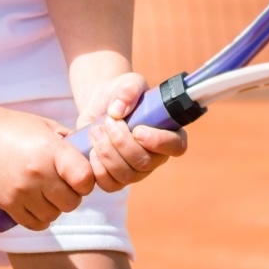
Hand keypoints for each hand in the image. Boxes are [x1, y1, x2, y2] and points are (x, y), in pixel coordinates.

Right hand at [0, 105, 93, 231]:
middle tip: (62, 186)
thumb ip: (68, 142)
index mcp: (51, 150)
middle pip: (71, 202)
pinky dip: (40, 219)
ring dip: (54, 208)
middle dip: (72, 196)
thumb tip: (90, 156)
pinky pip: (33, 223)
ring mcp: (21, 190)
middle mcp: (38, 173)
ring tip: (47, 195)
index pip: (85, 178)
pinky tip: (38, 207)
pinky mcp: (6, 203)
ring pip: (53, 215)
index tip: (79, 177)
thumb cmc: (14, 127)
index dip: (87, 182)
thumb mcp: (45, 126)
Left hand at [87, 72, 188, 192]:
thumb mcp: (127, 84)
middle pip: (145, 163)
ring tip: (96, 130)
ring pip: (126, 175)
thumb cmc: (120, 95)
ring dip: (107, 152)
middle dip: (121, 142)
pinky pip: (110, 185)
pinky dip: (98, 168)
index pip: (176, 147)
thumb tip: (118, 110)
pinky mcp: (116, 178)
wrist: (99, 106)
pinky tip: (92, 150)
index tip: (137, 129)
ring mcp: (137, 171)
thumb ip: (128, 91)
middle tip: (108, 121)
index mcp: (169, 133)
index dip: (158, 142)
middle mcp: (156, 156)